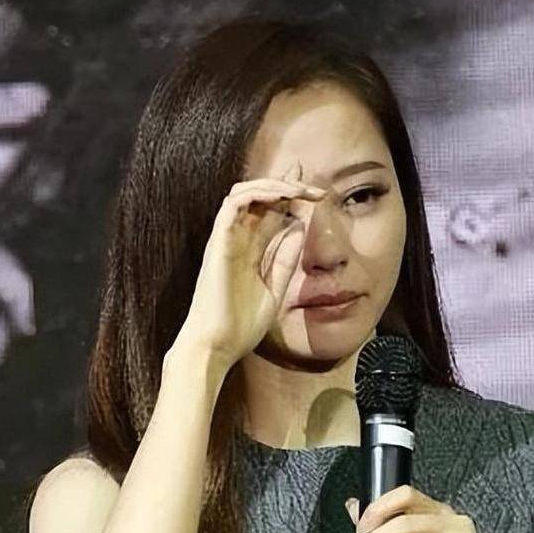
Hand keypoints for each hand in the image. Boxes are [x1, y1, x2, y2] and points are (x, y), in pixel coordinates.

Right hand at [173, 162, 325, 367]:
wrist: (217, 348)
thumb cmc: (239, 326)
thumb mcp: (274, 289)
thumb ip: (284, 259)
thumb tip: (299, 228)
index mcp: (249, 250)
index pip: (269, 212)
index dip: (289, 195)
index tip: (317, 191)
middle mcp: (236, 240)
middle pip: (258, 197)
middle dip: (288, 184)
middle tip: (316, 190)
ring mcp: (226, 239)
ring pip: (243, 192)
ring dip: (272, 185)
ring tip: (300, 190)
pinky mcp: (218, 242)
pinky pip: (232, 205)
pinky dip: (256, 193)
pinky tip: (280, 196)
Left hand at [345, 486, 477, 532]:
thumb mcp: (415, 528)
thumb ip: (387, 516)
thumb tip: (356, 506)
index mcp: (439, 511)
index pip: (405, 495)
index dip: (379, 508)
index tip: (361, 526)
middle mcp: (452, 520)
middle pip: (407, 520)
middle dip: (380, 530)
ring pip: (411, 529)